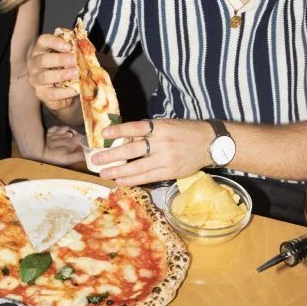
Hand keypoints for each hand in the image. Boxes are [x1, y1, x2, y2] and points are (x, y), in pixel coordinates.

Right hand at [28, 34, 78, 112]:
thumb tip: (86, 50)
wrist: (64, 91)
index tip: (69, 46)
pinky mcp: (41, 94)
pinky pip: (52, 93)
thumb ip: (74, 52)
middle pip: (43, 59)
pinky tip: (75, 90)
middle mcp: (35, 64)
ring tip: (76, 73)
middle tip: (75, 60)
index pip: (43, 41)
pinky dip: (65, 92)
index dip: (55, 42)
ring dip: (62, 74)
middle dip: (60, 59)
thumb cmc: (67, 68)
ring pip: (45, 77)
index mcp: (41, 50)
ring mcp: (36, 80)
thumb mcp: (69, 58)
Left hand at [42, 125, 85, 165]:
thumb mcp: (67, 160)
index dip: (84, 140)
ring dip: (68, 131)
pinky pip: (56, 127)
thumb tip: (88, 155)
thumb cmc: (53, 156)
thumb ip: (78, 157)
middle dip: (76, 135)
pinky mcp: (49, 131)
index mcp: (72, 142)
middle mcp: (66, 136)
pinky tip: (57, 132)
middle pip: (75, 132)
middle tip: (77, 140)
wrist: (38, 149)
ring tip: (67, 135)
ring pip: (66, 128)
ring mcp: (57, 132)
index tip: (86, 142)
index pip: (82, 138)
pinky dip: (58, 129)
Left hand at [89, 117, 208, 185]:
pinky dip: (132, 180)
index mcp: (161, 127)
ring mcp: (167, 160)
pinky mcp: (170, 173)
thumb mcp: (166, 125)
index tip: (104, 133)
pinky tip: (120, 180)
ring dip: (118, 171)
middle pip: (133, 150)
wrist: (210, 144)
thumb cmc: (184, 131)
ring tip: (104, 173)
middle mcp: (163, 143)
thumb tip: (123, 137)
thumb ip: (146, 132)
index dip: (119, 130)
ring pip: (138, 167)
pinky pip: (147, 178)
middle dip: (112, 155)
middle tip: (96, 159)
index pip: (137, 128)